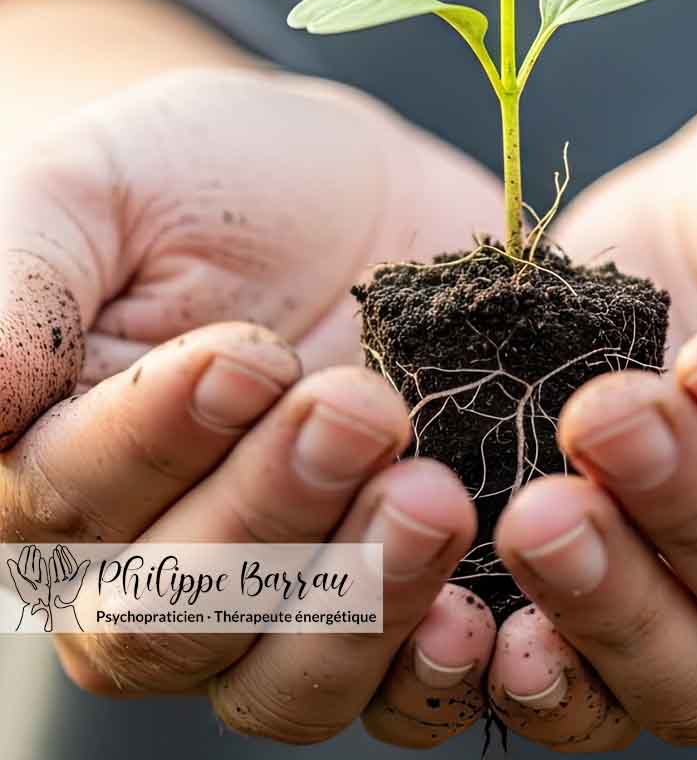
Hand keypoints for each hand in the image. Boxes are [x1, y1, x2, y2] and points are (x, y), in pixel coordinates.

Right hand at [0, 66, 502, 744]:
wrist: (353, 190)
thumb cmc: (212, 175)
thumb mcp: (105, 186)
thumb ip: (24, 282)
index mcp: (66, 466)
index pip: (77, 501)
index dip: (159, 440)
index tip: (247, 353)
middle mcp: (159, 561)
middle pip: (177, 616)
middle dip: (271, 512)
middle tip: (359, 408)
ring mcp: (285, 592)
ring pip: (284, 681)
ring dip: (360, 602)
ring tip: (432, 495)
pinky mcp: (393, 585)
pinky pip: (397, 691)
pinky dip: (434, 672)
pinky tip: (479, 616)